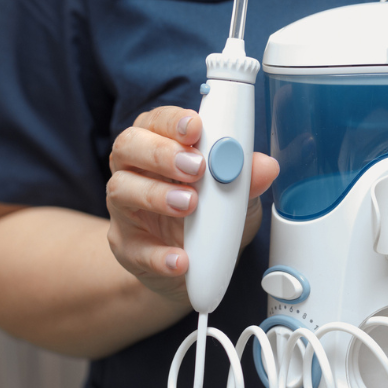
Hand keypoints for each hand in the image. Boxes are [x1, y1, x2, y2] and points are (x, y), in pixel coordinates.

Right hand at [106, 106, 278, 303]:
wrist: (194, 267)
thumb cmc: (208, 217)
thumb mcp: (235, 196)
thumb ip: (246, 179)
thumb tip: (266, 166)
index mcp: (159, 145)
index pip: (156, 121)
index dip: (173, 121)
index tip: (196, 128)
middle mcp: (134, 170)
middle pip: (128, 146)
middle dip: (162, 153)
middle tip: (196, 167)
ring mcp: (125, 208)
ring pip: (120, 189)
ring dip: (156, 195)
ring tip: (189, 205)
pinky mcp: (126, 246)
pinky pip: (135, 247)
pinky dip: (158, 254)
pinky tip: (181, 259)